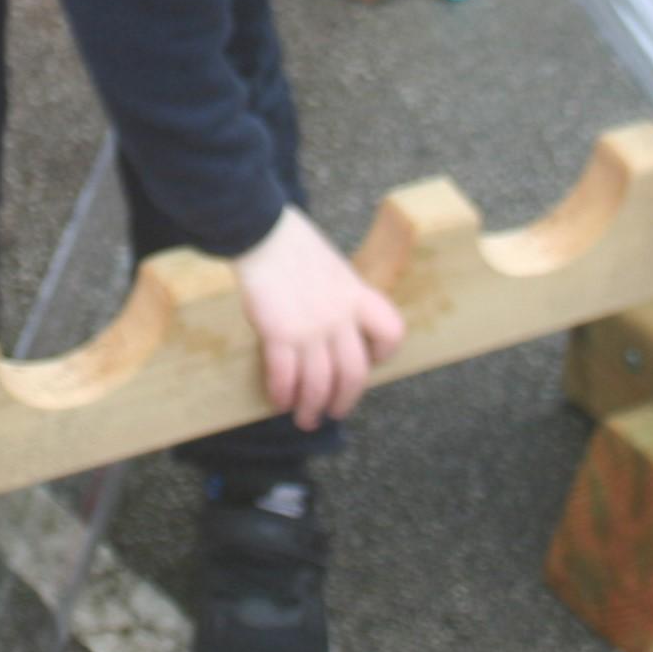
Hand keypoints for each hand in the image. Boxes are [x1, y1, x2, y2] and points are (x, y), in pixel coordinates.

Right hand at [232, 207, 404, 431]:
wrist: (261, 232)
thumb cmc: (291, 244)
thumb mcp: (331, 266)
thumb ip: (338, 296)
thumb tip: (330, 322)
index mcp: (357, 295)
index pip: (391, 332)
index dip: (384, 353)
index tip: (372, 362)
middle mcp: (340, 316)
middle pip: (354, 372)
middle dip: (344, 400)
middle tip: (333, 413)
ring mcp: (311, 327)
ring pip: (319, 383)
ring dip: (312, 407)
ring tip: (305, 419)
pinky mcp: (280, 333)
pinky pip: (285, 376)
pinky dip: (282, 394)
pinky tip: (279, 401)